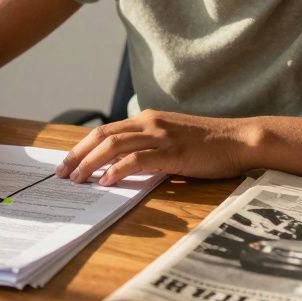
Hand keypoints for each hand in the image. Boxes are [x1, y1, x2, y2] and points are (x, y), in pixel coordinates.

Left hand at [54, 110, 253, 185]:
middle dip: (78, 155)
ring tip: (77, 179)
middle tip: (62, 173)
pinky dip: (117, 170)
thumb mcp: (171, 139)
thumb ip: (148, 147)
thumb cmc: (208, 144)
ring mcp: (160, 136)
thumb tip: (123, 166)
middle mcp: (149, 123)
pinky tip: (106, 181)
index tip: (67, 162)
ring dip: (91, 163)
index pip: (105, 131)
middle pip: (102, 136)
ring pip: (114, 146)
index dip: (82, 147)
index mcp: (147, 119)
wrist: (239, 139)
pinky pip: (137, 160)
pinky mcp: (172, 152)